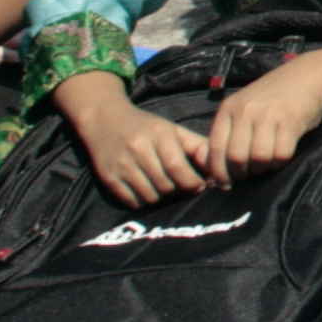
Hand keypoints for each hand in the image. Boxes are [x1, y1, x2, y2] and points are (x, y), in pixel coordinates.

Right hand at [57, 78, 215, 206]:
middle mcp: (138, 149)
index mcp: (158, 135)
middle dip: (178, 190)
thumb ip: (197, 146)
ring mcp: (121, 165)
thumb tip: (217, 169)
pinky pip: (133, 201)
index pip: (178, 167)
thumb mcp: (172, 130)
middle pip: (166, 185)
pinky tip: (145, 189)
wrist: (104, 119)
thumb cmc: (146, 127)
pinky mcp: (108, 178)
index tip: (199, 186)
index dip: (192, 182)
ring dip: (161, 196)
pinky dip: (143, 200)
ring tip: (162, 186)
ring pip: (151, 196)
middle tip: (180, 186)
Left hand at [200, 57, 321, 185]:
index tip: (224, 183)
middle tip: (250, 173)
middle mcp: (246, 111)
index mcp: (229, 108)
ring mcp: (268, 115)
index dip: (218, 171)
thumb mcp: (244, 108)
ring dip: (264, 168)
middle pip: (236, 157)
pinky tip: (281, 154)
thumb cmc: (272, 96)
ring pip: (259, 158)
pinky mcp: (291, 121)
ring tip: (267, 162)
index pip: (215, 148)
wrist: (307, 75)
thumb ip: (228, 132)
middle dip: (243, 173)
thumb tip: (213, 168)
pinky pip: (281, 154)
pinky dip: (280, 162)